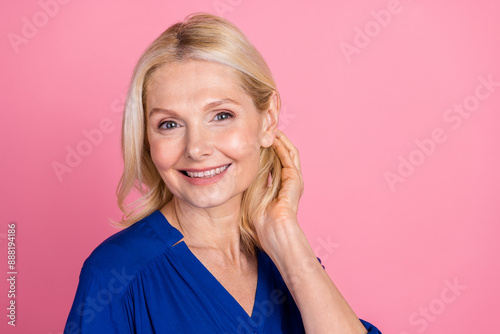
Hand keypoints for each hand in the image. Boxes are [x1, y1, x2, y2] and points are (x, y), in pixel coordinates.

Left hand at [252, 130, 304, 249]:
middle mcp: (290, 181)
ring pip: (289, 152)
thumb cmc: (263, 223)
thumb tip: (239, 172)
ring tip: (271, 128)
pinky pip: (288, 157)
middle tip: (266, 128)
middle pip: (285, 154)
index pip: (276, 162)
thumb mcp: (253, 197)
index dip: (269, 150)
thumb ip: (252, 184)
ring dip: (281, 139)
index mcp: (281, 186)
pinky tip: (273, 138)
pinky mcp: (295, 179)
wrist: (275, 233)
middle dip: (277, 141)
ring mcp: (294, 180)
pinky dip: (282, 146)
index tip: (258, 139)